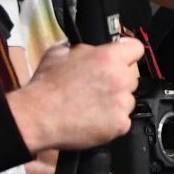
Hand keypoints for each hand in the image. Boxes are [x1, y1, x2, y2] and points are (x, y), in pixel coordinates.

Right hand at [12, 38, 142, 151]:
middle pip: (130, 77)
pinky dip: (111, 122)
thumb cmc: (45, 86)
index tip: (122, 57)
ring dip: (115, 102)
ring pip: (127, 100)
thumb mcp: (59, 53)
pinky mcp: (120, 124)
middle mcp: (120, 78)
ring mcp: (122, 103)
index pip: (136, 48)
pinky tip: (93, 120)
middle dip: (117, 80)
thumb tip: (89, 49)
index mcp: (108, 57)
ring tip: (91, 106)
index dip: (127, 53)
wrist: (37, 116)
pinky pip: (122, 120)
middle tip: (97, 87)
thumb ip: (82, 49)